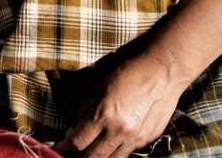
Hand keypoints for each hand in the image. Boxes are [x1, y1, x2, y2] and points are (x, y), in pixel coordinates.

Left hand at [55, 51, 183, 157]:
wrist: (160, 73)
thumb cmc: (127, 74)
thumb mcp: (98, 88)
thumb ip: (85, 111)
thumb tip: (74, 129)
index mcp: (103, 114)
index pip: (78, 141)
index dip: (66, 146)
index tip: (61, 146)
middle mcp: (118, 130)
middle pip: (93, 157)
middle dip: (78, 157)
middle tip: (71, 153)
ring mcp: (134, 137)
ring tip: (89, 154)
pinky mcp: (147, 139)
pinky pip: (127, 152)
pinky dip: (115, 152)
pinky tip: (109, 146)